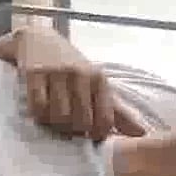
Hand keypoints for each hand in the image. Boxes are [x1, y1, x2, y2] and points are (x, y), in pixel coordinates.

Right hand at [13, 29, 147, 140]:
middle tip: (68, 126)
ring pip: (59, 117)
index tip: (88, 133)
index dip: (96, 134)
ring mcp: (57, 73)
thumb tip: (142, 134)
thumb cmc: (71, 69)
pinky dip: (38, 115)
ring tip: (54, 117)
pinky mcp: (34, 74)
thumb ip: (117, 111)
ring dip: (55, 124)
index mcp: (99, 79)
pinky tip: (40, 110)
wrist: (38, 40)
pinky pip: (38, 107)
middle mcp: (80, 74)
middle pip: (82, 122)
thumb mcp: (96, 85)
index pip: (105, 121)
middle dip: (75, 130)